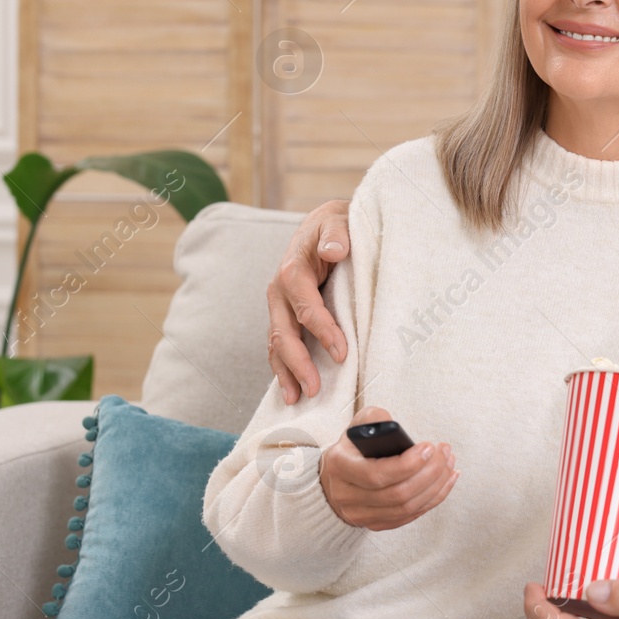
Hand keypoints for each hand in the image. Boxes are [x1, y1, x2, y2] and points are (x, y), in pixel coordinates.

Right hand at [268, 200, 352, 403]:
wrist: (324, 223)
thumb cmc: (335, 224)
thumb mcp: (337, 219)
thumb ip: (336, 233)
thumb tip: (334, 249)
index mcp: (292, 271)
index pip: (306, 308)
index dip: (323, 331)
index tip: (342, 354)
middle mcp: (279, 291)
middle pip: (283, 332)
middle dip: (297, 363)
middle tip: (314, 390)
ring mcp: (279, 305)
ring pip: (276, 343)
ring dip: (285, 372)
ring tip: (296, 399)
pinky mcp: (285, 314)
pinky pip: (280, 343)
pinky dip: (284, 367)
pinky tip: (291, 388)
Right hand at [321, 406, 457, 529]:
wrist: (335, 478)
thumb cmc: (352, 448)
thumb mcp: (357, 425)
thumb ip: (374, 419)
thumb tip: (393, 426)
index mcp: (340, 466)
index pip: (376, 474)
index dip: (408, 464)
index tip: (429, 447)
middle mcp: (347, 495)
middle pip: (397, 494)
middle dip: (429, 473)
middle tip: (445, 453)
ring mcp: (360, 514)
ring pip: (406, 508)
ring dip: (435, 486)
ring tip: (449, 464)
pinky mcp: (376, 523)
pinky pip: (410, 516)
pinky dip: (433, 499)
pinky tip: (446, 481)